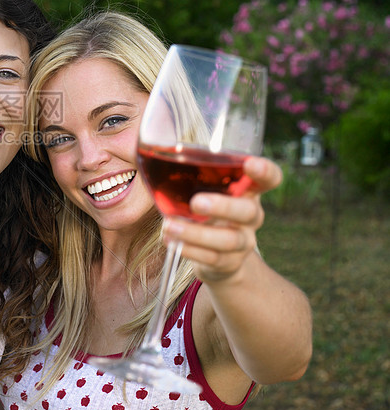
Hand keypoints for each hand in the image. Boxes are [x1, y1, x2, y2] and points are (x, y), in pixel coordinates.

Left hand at [163, 156, 282, 282]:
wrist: (221, 258)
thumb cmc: (206, 210)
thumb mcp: (203, 189)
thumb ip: (185, 172)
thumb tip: (139, 146)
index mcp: (247, 190)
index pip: (269, 178)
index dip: (265, 171)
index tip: (250, 164)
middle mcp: (250, 215)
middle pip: (248, 211)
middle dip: (223, 206)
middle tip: (196, 202)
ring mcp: (243, 241)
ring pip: (229, 240)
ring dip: (197, 233)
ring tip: (169, 226)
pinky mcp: (228, 263)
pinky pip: (213, 259)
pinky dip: (190, 250)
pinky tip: (171, 241)